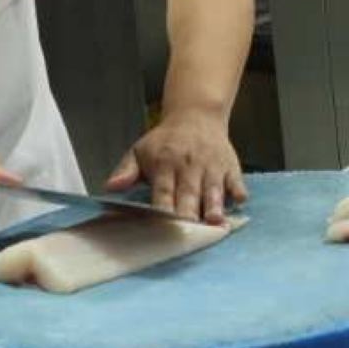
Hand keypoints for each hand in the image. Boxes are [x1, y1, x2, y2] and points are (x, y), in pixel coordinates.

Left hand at [108, 110, 246, 223]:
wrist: (196, 115)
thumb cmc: (166, 141)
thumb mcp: (140, 150)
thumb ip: (126, 171)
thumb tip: (110, 187)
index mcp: (165, 163)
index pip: (163, 191)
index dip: (163, 209)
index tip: (162, 225)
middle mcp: (189, 165)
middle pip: (189, 194)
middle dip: (189, 213)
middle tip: (188, 232)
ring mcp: (212, 166)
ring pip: (213, 189)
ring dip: (214, 205)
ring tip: (215, 222)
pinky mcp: (230, 166)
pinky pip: (236, 180)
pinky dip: (237, 191)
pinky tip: (238, 202)